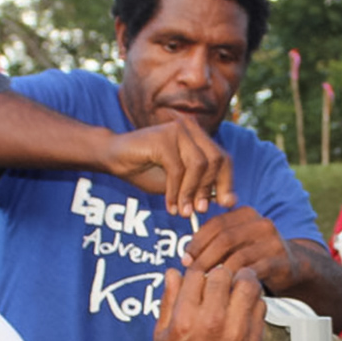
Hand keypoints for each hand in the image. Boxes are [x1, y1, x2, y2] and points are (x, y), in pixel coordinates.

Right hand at [104, 113, 235, 217]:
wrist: (113, 157)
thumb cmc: (145, 169)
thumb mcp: (178, 183)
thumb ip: (201, 187)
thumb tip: (228, 200)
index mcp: (198, 137)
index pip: (223, 158)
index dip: (227, 182)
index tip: (226, 204)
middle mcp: (191, 129)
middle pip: (216, 160)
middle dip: (209, 189)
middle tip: (199, 211)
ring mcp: (178, 130)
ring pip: (198, 165)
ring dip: (191, 192)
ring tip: (183, 211)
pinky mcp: (163, 137)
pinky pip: (177, 169)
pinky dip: (175, 191)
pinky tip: (170, 204)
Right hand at [154, 266, 264, 340]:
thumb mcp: (162, 335)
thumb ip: (168, 301)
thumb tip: (172, 275)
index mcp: (186, 318)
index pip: (196, 274)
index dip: (196, 273)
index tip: (198, 279)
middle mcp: (212, 322)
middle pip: (222, 274)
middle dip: (218, 274)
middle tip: (217, 281)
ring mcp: (236, 330)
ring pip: (248, 284)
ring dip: (240, 281)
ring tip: (235, 287)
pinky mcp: (253, 339)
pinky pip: (260, 306)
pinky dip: (253, 301)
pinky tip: (243, 307)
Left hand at [182, 208, 295, 287]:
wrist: (293, 267)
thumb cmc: (255, 256)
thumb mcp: (235, 244)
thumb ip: (214, 243)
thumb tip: (186, 256)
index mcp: (246, 214)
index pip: (215, 224)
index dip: (197, 242)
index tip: (185, 259)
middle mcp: (261, 224)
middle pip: (225, 239)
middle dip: (204, 257)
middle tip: (192, 273)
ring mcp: (273, 242)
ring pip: (238, 256)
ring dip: (219, 272)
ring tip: (206, 284)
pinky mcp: (280, 261)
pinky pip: (253, 271)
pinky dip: (236, 281)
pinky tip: (226, 290)